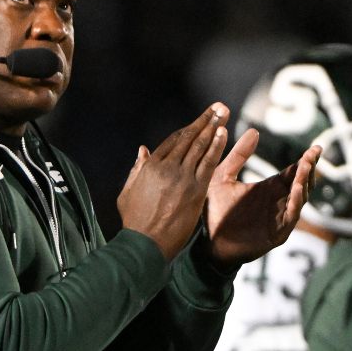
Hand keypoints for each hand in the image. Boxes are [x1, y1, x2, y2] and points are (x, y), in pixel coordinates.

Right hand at [118, 104, 229, 259]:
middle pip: (189, 138)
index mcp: (150, 166)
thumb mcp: (128, 192)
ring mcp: (182, 177)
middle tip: (218, 107)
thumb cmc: (134, 222)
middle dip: (205, 120)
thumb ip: (137, 170)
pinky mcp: (195, 190)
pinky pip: (208, 162)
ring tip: (222, 113)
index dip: (189, 128)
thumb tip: (143, 150)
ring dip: (213, 127)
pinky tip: (223, 133)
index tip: (200, 119)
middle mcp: (166, 167)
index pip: (173, 141)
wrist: (145, 243)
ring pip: (200, 146)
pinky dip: (216, 146)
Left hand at [204, 128, 320, 268]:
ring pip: (300, 198)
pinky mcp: (277, 233)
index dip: (306, 161)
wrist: (207, 241)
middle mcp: (279, 201)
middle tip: (313, 154)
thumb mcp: (223, 177)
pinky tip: (295, 190)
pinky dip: (294, 203)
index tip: (315, 148)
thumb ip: (238, 156)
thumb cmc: (215, 211)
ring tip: (305, 168)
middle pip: (302, 183)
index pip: (294, 172)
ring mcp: (280, 218)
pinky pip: (290, 217)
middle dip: (309, 169)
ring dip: (303, 183)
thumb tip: (254, 131)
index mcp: (270, 188)